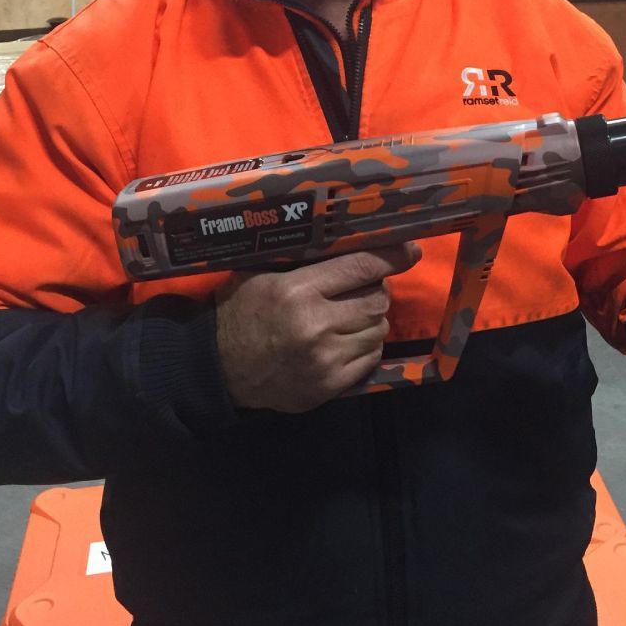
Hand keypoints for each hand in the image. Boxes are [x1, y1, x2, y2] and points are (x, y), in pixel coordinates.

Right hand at [214, 243, 421, 410]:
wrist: (217, 368)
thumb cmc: (240, 312)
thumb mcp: (262, 273)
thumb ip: (306, 261)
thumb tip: (355, 240)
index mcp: (297, 290)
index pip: (361, 267)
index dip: (391, 256)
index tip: (409, 250)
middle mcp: (315, 325)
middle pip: (377, 300)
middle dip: (376, 290)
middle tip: (362, 288)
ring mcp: (325, 359)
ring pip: (378, 330)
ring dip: (372, 319)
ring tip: (351, 316)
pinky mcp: (329, 386)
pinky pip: (370, 358)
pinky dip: (366, 346)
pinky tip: (347, 340)